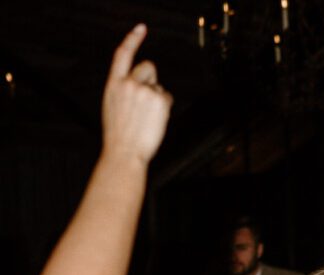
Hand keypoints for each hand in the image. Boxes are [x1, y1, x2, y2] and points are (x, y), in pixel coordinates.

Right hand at [101, 25, 172, 164]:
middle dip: (152, 79)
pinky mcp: (158, 99)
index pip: (123, 53)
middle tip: (147, 102)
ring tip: (147, 119)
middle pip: (149, 67)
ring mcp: (144, 90)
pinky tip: (154, 120)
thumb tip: (140, 81)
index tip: (141, 29)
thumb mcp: (113, 106)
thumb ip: (124, 89)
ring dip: (157, 99)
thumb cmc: (119, 135)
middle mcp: (128, 83)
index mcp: (114, 84)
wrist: (124, 152)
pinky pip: (167, 97)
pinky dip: (164, 108)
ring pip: (158, 86)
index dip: (133, 38)